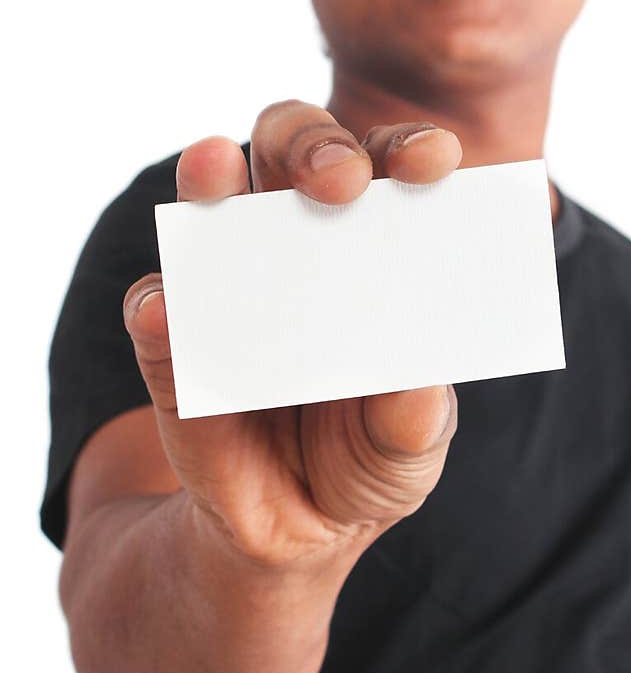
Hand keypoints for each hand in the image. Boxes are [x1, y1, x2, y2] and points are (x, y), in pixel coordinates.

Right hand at [122, 100, 462, 568]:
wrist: (297, 527)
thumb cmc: (374, 454)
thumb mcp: (412, 447)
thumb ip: (415, 420)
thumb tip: (415, 387)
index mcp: (377, 246)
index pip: (392, 170)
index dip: (411, 150)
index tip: (433, 163)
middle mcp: (300, 240)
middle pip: (296, 154)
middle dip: (315, 146)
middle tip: (339, 179)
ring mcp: (231, 284)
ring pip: (212, 203)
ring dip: (211, 180)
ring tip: (213, 163)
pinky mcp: (175, 346)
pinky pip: (155, 315)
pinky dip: (156, 305)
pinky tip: (164, 306)